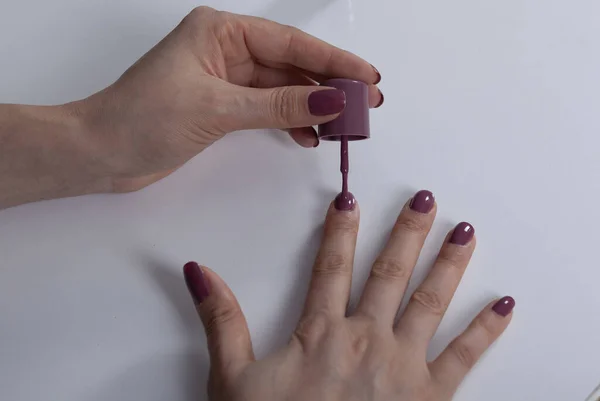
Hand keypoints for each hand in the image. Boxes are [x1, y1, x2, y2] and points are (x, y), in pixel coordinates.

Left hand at [79, 6, 382, 191]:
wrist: (101, 153)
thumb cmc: (141, 118)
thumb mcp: (218, 108)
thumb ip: (278, 105)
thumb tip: (330, 100)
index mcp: (220, 31)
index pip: (290, 44)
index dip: (333, 61)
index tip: (367, 76)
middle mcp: (226, 50)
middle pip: (292, 65)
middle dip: (329, 85)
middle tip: (367, 104)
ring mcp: (226, 79)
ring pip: (283, 89)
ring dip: (313, 106)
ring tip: (345, 126)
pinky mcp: (223, 106)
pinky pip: (268, 108)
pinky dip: (290, 121)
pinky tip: (310, 135)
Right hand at [183, 190, 513, 400]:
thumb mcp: (234, 379)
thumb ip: (221, 321)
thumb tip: (200, 272)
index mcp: (321, 334)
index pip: (330, 267)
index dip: (339, 229)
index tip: (350, 198)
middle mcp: (366, 342)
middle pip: (389, 273)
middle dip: (407, 232)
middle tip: (424, 199)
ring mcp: (402, 368)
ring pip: (429, 303)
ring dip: (448, 265)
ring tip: (465, 232)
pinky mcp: (428, 397)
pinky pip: (462, 358)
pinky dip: (484, 331)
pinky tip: (502, 306)